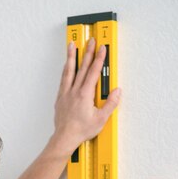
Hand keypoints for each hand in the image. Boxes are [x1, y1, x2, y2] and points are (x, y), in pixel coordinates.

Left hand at [49, 38, 120, 156]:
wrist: (64, 138)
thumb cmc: (81, 131)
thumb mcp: (101, 119)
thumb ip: (110, 104)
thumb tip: (117, 92)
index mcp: (85, 94)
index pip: (93, 72)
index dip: (98, 59)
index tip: (102, 48)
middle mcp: (74, 91)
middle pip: (82, 67)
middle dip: (87, 52)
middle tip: (90, 40)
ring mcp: (65, 94)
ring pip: (69, 71)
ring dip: (71, 56)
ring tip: (71, 45)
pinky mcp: (60, 98)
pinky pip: (63, 80)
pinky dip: (65, 70)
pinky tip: (66, 66)